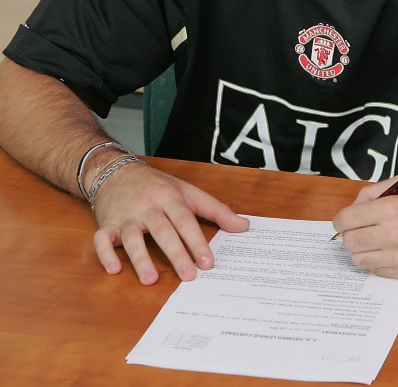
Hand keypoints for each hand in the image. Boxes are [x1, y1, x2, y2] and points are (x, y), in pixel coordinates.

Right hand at [91, 162, 248, 284]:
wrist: (117, 171)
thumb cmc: (158, 186)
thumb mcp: (189, 192)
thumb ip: (216, 210)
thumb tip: (244, 226)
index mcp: (170, 197)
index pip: (186, 220)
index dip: (197, 241)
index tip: (208, 262)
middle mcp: (147, 206)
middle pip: (162, 230)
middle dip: (176, 253)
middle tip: (188, 276)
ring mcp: (125, 216)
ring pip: (131, 237)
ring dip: (140, 258)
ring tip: (151, 279)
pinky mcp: (106, 225)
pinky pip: (101, 239)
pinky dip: (105, 254)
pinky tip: (115, 269)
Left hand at [332, 181, 397, 278]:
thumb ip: (375, 192)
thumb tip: (353, 207)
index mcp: (391, 209)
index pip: (346, 220)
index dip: (340, 220)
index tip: (343, 221)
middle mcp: (393, 234)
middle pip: (350, 241)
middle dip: (350, 235)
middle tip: (359, 230)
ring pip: (360, 259)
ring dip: (362, 250)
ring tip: (373, 241)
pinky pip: (376, 271)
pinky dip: (376, 262)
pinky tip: (387, 252)